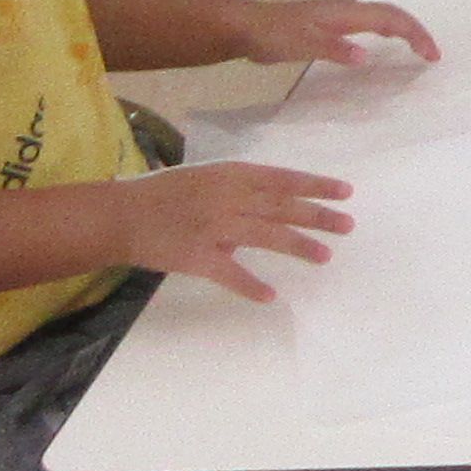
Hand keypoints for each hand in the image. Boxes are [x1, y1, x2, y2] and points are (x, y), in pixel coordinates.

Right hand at [118, 161, 356, 303]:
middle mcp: (228, 197)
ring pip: (266, 236)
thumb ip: (239, 189)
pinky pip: (230, 273)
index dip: (316, 185)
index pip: (283, 179)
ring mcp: (213, 227)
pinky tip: (271, 295)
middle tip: (348, 225)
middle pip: (282, 206)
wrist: (121, 214)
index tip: (346, 192)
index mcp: (231, 174)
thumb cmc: (164, 193)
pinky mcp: (197, 257)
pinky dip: (250, 286)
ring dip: (298, 246)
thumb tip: (272, 204)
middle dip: (318, 215)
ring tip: (325, 256)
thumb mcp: (206, 178)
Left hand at [229, 0, 437, 73]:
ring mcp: (338, 17)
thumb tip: (367, 58)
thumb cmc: (273, 35)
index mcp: (346, 14)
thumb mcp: (302, 44)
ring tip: (417, 49)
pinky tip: (381, 47)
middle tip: (432, 55)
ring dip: (404, 30)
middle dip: (416, 31)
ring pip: (381, 17)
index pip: (391, 19)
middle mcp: (347, 11)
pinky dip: (386, 34)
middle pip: (391, 14)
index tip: (431, 55)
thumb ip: (334, 50)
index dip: (414, 34)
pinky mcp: (329, 25)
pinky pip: (369, 25)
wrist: (245, 27)